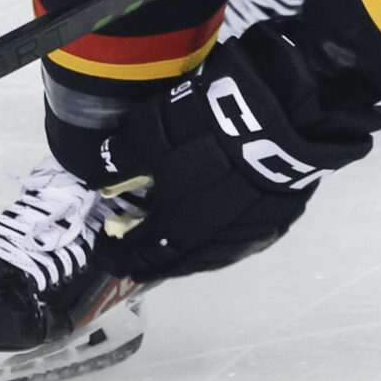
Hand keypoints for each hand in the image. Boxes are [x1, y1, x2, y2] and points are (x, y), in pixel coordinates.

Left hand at [101, 22, 380, 279]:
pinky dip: (224, 240)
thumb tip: (100, 174)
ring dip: (191, 255)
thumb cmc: (206, 128)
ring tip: (178, 251)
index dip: (119, 255)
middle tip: (140, 263)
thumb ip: (120, 158)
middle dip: (155, 263)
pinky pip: (244, 239)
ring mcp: (250, 232)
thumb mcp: (148, 133)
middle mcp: (213, 241)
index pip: (140, 252)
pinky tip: (222, 231)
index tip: (106, 254)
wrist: (280, 117)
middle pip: (178, 261)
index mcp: (177, 227)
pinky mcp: (279, 216)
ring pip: (214, 255)